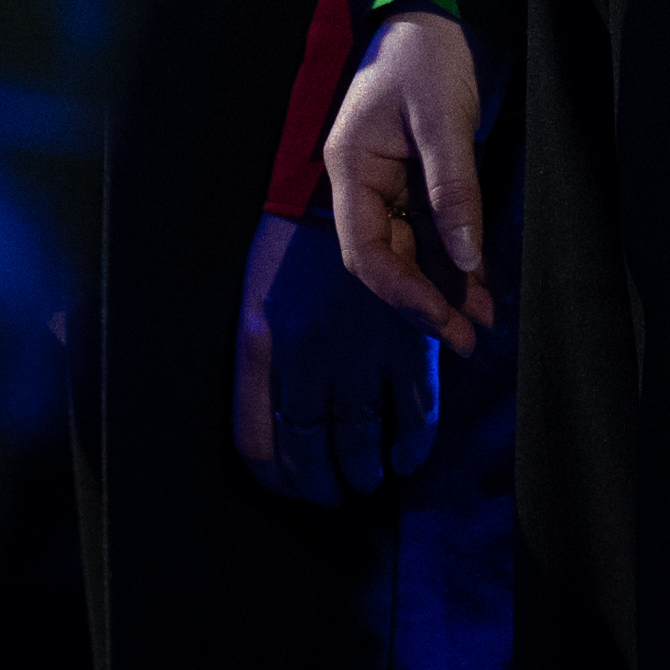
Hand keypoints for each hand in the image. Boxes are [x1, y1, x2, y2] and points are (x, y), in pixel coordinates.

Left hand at [236, 208, 443, 501]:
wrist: (350, 173)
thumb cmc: (292, 231)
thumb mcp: (255, 292)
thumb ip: (258, 354)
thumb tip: (266, 413)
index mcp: (262, 347)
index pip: (256, 439)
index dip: (272, 474)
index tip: (284, 487)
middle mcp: (307, 361)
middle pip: (309, 449)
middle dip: (319, 483)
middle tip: (329, 496)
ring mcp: (360, 354)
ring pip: (359, 438)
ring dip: (363, 469)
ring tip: (365, 480)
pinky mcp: (407, 343)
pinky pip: (414, 412)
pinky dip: (413, 443)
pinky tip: (407, 457)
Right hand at [326, 13, 498, 349]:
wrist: (451, 6)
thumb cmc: (432, 51)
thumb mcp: (442, 117)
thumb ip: (452, 188)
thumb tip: (466, 259)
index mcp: (351, 168)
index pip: (365, 250)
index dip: (402, 291)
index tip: (444, 319)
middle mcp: (367, 182)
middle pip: (390, 258)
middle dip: (428, 298)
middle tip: (469, 336)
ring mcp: (396, 180)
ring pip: (416, 249)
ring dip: (447, 284)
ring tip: (484, 319)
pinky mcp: (425, 176)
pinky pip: (437, 228)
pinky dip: (459, 256)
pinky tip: (483, 283)